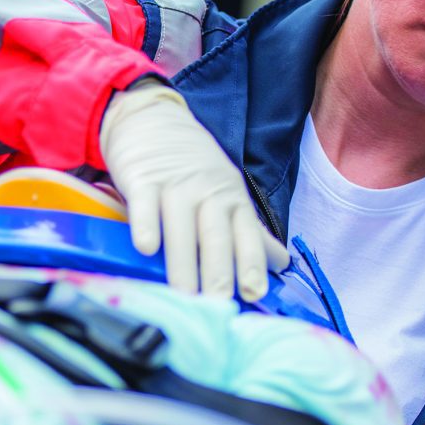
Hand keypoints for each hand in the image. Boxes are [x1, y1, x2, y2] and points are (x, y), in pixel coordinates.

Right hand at [99, 81, 287, 299]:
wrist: (153, 120)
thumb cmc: (193, 168)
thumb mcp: (228, 193)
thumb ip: (250, 231)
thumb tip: (282, 264)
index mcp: (232, 199)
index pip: (247, 234)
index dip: (252, 262)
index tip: (255, 292)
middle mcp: (208, 192)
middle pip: (216, 234)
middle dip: (220, 270)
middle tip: (218, 304)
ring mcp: (175, 185)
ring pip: (181, 226)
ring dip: (183, 262)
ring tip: (183, 295)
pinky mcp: (142, 179)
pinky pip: (144, 204)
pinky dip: (144, 225)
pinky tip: (145, 248)